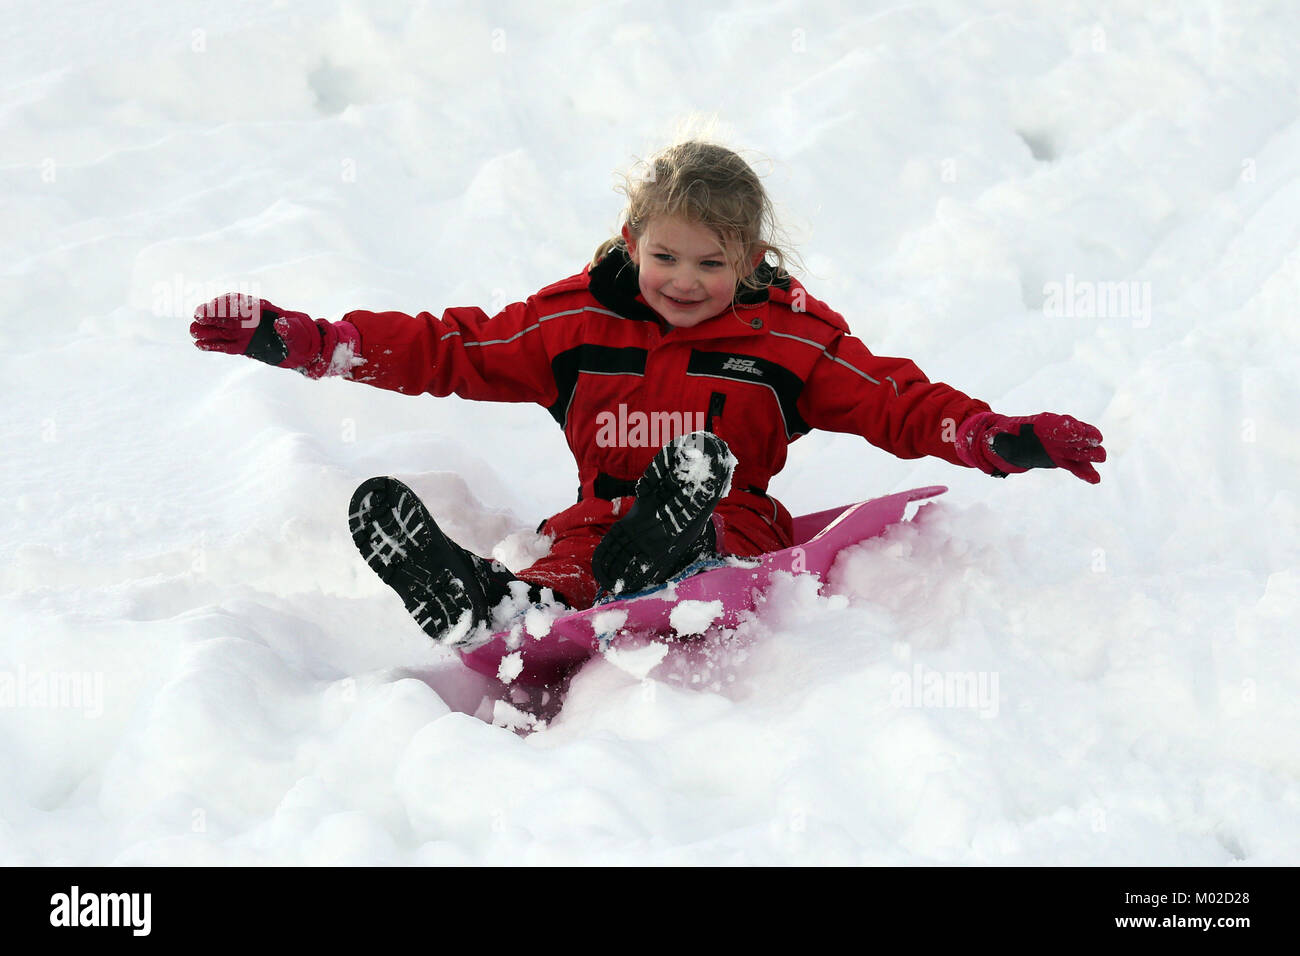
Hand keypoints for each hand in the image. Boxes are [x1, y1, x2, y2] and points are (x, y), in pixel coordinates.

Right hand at [191, 293, 357, 377]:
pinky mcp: (241, 346)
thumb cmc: (299, 334)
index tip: (215, 305)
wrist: (299, 345)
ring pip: (221, 329)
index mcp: (259, 310)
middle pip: (225, 315)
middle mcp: (247, 319)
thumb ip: (289, 328)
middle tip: (198, 317)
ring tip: (193, 332)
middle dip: (211, 314)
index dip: (226, 304)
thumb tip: (281, 325)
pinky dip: (213, 345)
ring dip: (207, 330)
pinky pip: (224, 345)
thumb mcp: (297, 330)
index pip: (239, 304)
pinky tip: (199, 345)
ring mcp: (243, 332)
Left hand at [956, 411, 1105, 483]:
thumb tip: (988, 439)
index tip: (1076, 431)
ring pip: (1078, 450)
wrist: (1008, 444)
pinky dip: (1085, 472)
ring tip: (1101, 458)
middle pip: (1073, 435)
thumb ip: (997, 438)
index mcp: (1040, 425)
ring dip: (1090, 454)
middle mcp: (1054, 435)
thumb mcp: (997, 437)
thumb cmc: (1003, 438)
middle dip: (1084, 437)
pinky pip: (1075, 466)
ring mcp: (1060, 447)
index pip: (1057, 425)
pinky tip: (1095, 479)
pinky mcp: (1061, 459)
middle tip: (1095, 441)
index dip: (1067, 427)